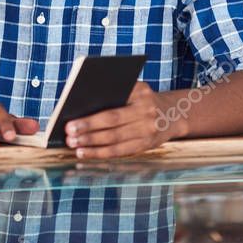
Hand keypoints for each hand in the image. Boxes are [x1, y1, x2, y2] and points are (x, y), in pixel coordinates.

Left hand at [63, 82, 180, 158]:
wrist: (174, 113)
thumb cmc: (143, 99)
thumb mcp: (134, 89)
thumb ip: (114, 92)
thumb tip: (80, 104)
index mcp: (140, 92)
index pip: (113, 100)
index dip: (92, 112)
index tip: (71, 114)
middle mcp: (146, 110)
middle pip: (112, 121)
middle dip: (88, 128)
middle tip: (68, 132)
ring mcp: (148, 129)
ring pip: (115, 139)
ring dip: (92, 144)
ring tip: (73, 145)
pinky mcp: (147, 145)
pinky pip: (121, 151)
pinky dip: (101, 153)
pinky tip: (85, 153)